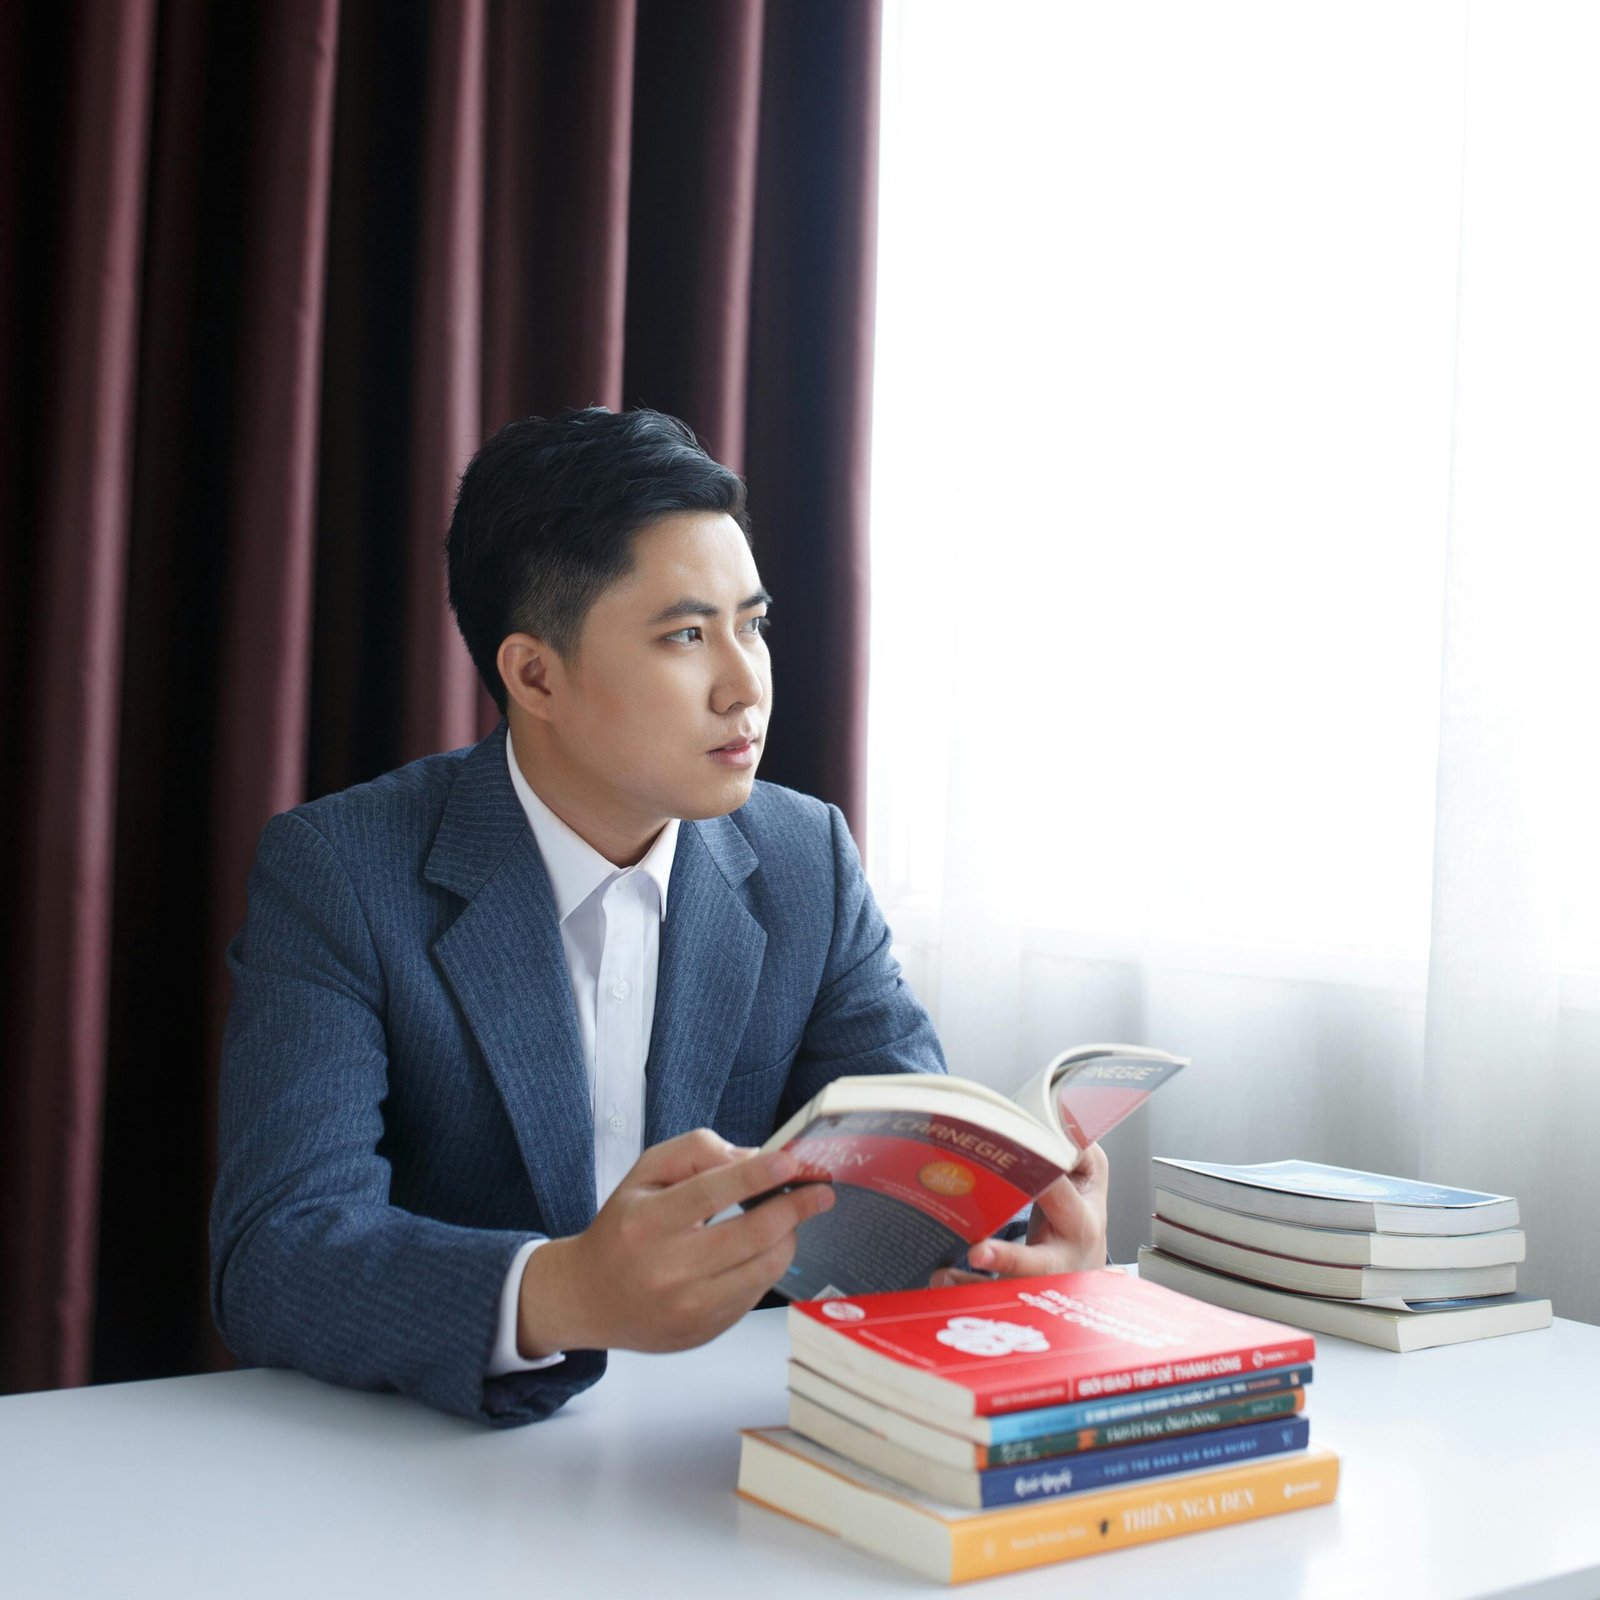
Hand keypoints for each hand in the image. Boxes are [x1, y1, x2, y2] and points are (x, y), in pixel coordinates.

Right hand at [516, 1129, 832, 1355]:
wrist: (589, 1298)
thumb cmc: (622, 1227)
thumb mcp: (644, 1173)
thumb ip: (695, 1152)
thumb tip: (751, 1157)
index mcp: (647, 1224)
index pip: (712, 1193)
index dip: (758, 1175)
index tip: (792, 1161)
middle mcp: (667, 1270)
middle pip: (751, 1235)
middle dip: (795, 1207)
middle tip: (820, 1190)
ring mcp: (688, 1308)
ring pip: (763, 1267)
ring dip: (789, 1236)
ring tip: (794, 1216)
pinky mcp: (705, 1331)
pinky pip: (755, 1293)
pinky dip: (768, 1264)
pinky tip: (767, 1246)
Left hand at [929, 1142, 1109, 1286]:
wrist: (1086, 1266)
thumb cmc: (1078, 1214)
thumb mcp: (1089, 1177)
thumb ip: (1077, 1144)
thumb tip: (1060, 1114)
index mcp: (1081, 1221)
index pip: (1059, 1197)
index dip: (1041, 1183)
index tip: (1017, 1171)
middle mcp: (1061, 1259)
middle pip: (1038, 1264)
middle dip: (1009, 1259)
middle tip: (977, 1251)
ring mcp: (1037, 1283)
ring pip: (1006, 1291)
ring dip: (974, 1284)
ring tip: (944, 1274)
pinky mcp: (1015, 1294)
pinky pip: (987, 1299)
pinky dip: (962, 1289)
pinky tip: (941, 1277)